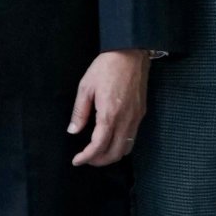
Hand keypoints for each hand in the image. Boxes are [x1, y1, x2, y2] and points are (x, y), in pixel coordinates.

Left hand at [68, 50, 150, 168]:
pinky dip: (121, 145)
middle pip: (115, 153)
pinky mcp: (141, 114)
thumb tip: (73, 130)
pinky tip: (110, 140)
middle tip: (86, 159)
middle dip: (99, 161)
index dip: (87, 157)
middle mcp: (126, 120)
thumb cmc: (105, 68)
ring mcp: (136, 118)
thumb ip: (80, 112)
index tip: (77, 161)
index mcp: (109, 114)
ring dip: (112, 155)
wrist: (130, 55)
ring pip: (126, 148)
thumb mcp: (85, 87)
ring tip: (97, 153)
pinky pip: (132, 137)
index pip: (99, 145)